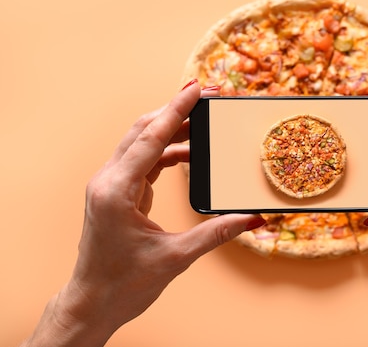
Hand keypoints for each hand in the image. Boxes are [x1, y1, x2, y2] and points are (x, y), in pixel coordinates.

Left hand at [21, 81, 265, 346]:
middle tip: (207, 98)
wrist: (93, 302)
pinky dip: (167, 151)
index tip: (196, 88)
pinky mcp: (117, 192)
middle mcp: (108, 181)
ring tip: (203, 123)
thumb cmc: (124, 284)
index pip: (149, 139)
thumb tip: (252, 219)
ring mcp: (110, 185)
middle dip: (175, 111)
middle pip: (142, 131)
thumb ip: (216, 233)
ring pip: (141, 142)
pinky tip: (189, 153)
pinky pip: (143, 160)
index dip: (176, 110)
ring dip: (171, 130)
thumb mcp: (176, 258)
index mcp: (116, 192)